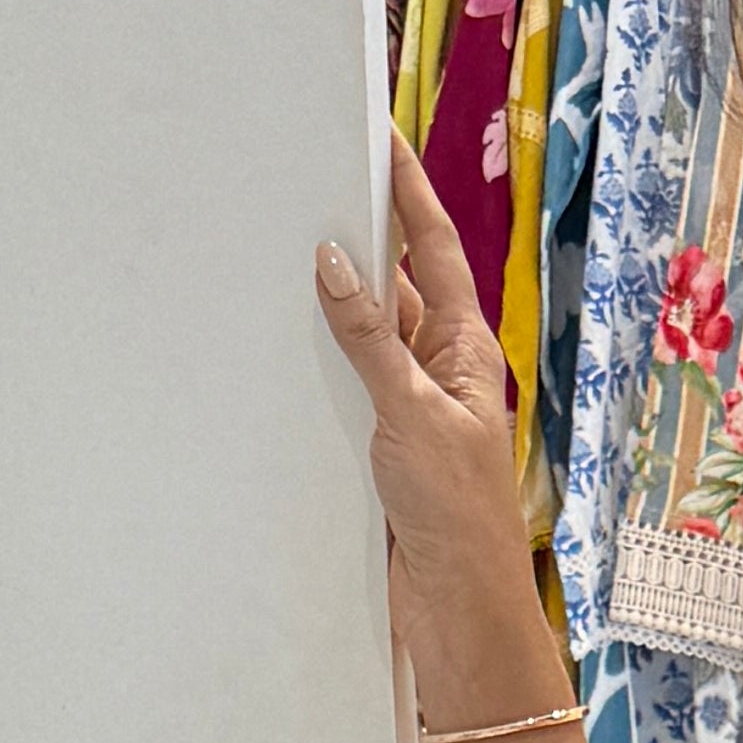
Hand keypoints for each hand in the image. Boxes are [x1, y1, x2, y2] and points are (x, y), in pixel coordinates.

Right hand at [314, 137, 564, 719]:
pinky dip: (315, 359)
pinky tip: (277, 340)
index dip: (408, 190)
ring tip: (278, 246)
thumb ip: (369, 338)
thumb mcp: (411, 413)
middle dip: (357, 234)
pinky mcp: (380, 445)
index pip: (432, 247)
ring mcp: (409, 406)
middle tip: (310, 180)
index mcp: (465, 349)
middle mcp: (439, 369)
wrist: (455, 607)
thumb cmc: (456, 515)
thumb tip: (332, 261)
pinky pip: (343, 384)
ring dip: (329, 301)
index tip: (382, 135)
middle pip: (393, 282)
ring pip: (363, 334)